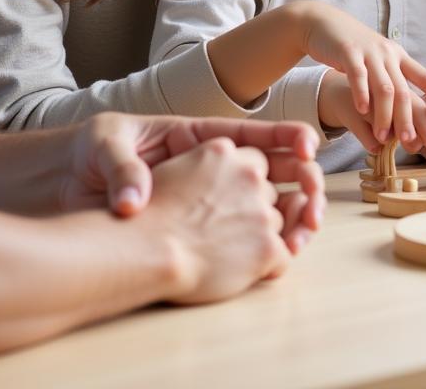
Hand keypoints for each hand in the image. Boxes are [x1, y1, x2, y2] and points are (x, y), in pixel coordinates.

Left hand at [62, 113, 324, 252]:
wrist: (68, 188)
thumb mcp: (105, 145)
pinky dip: (271, 242)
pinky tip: (285, 252)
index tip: (306, 146)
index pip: (252, 133)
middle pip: (273, 168)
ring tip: (308, 226)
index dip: (285, 137)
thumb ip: (123, 166)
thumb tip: (133, 198)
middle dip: (303, 178)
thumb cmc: (90, 155)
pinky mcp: (202, 234)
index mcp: (199, 138)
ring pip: (268, 202)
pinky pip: (245, 235)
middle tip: (314, 193)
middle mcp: (213, 168)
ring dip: (296, 212)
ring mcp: (211, 201)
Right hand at [144, 137, 293, 303]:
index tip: (225, 203)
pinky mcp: (267, 246)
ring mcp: (260, 210)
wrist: (143, 251)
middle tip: (220, 233)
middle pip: (266, 194)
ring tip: (224, 255)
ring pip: (275, 225)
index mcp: (224, 151)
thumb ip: (205, 170)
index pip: (254, 163)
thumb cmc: (145, 217)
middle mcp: (249, 174)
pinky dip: (267, 269)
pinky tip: (241, 274)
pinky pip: (283, 258)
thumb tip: (216, 185)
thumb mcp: (174, 171)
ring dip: (257, 239)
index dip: (240, 185)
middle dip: (251, 212)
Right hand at [295, 0, 425, 143]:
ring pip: (384, 87)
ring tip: (383, 136)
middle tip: (410, 142)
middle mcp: (388, 53)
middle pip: (404, 90)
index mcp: (399, 56)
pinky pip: (358, 76)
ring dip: (385, 115)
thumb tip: (408, 111)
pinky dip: (362, 94)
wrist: (324, 23)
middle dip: (409, 119)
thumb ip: (392, 79)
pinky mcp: (348, 52)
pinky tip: (362, 110)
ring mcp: (369, 52)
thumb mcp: (379, 61)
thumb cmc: (354, 49)